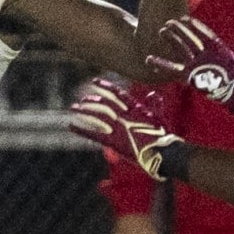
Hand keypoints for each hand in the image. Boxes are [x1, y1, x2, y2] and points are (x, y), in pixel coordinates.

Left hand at [67, 79, 186, 180]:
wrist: (162, 152)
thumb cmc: (162, 136)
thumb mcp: (158, 117)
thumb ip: (154, 105)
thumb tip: (153, 94)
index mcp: (135, 108)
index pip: (117, 93)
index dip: (105, 86)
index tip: (95, 81)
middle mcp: (124, 116)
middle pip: (104, 103)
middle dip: (92, 99)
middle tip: (83, 99)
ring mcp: (118, 128)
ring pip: (97, 116)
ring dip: (84, 111)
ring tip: (74, 107)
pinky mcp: (114, 142)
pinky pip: (94, 134)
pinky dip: (81, 129)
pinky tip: (71, 126)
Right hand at [145, 15, 233, 120]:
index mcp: (218, 49)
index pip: (205, 34)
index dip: (196, 27)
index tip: (186, 18)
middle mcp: (206, 55)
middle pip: (190, 40)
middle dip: (180, 32)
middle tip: (168, 22)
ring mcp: (198, 65)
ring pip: (182, 51)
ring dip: (172, 42)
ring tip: (160, 32)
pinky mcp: (192, 77)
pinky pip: (175, 70)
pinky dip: (164, 65)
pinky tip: (151, 60)